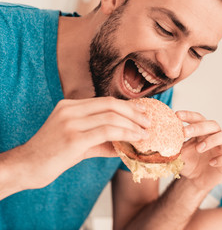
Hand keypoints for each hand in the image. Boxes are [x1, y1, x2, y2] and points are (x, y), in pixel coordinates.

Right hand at [17, 97, 149, 189]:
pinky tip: (135, 139)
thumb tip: (126, 143)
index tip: (143, 112)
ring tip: (145, 133)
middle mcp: (70, 109)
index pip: (105, 101)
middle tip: (149, 121)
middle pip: (111, 104)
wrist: (26, 167)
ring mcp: (70, 122)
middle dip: (134, 112)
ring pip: (111, 117)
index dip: (127, 106)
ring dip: (133, 125)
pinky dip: (125, 134)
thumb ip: (101, 140)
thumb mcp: (78, 142)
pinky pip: (107, 132)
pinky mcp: (73, 138)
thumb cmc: (52, 155)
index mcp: (69, 106)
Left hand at [176, 110, 221, 190]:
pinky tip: (211, 163)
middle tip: (185, 132)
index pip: (199, 118)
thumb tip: (160, 141)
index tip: (177, 115)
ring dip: (213, 139)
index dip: (189, 115)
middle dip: (199, 127)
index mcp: (202, 132)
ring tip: (199, 148)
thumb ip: (173, 146)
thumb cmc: (189, 164)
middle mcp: (215, 136)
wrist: (196, 181)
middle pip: (213, 124)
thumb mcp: (179, 155)